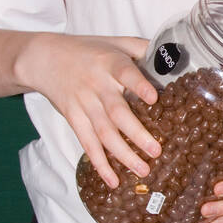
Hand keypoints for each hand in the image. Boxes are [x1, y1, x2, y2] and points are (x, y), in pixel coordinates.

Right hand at [16, 33, 161, 187]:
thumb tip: (176, 57)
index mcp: (111, 63)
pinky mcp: (73, 118)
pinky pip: (87, 144)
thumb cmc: (88, 50)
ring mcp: (84, 103)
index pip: (125, 73)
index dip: (139, 85)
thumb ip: (143, 48)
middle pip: (117, 112)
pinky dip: (99, 163)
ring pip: (104, 133)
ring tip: (143, 170)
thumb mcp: (115, 42)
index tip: (153, 98)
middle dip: (137, 133)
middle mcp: (97, 85)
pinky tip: (113, 180)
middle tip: (156, 151)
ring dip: (123, 154)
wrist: (45, 58)